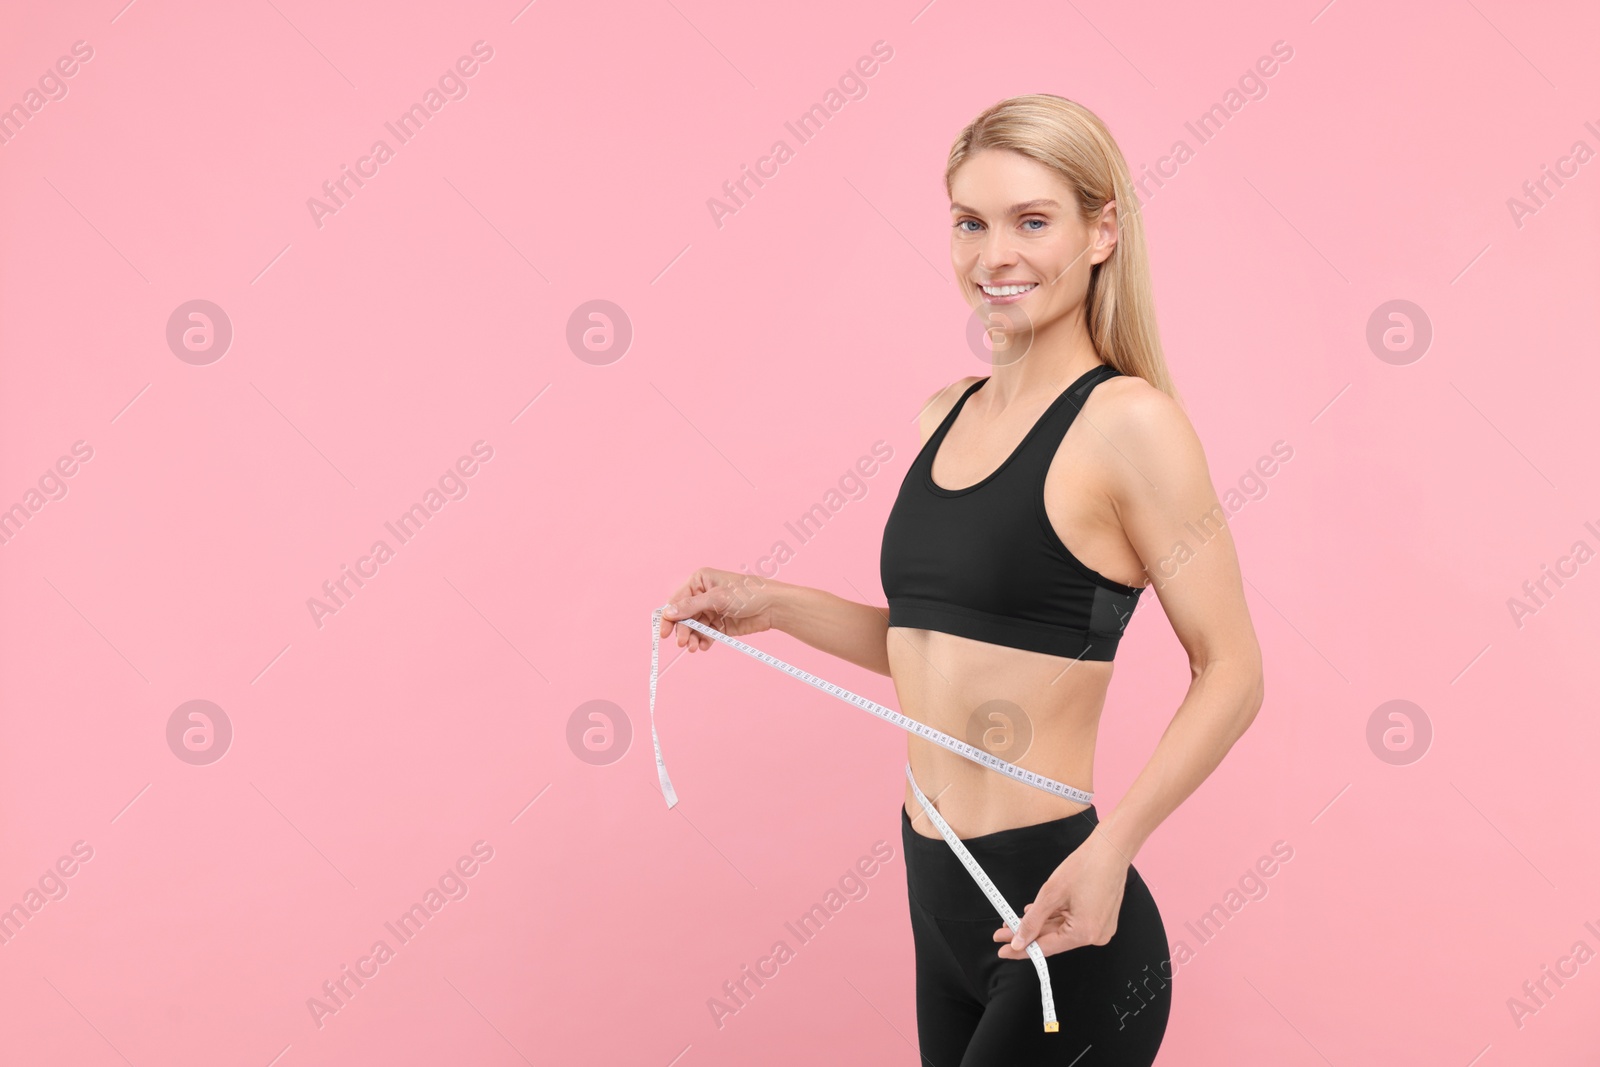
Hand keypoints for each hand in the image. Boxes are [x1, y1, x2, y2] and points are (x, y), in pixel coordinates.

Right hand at [659, 567, 780, 651]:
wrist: (774, 607)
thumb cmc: (748, 593)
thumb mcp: (717, 598)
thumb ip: (691, 606)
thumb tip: (668, 612)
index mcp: (700, 581)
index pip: (677, 600)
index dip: (669, 616)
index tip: (664, 633)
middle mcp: (703, 595)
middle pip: (684, 616)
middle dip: (683, 630)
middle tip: (683, 643)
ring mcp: (711, 610)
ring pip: (694, 627)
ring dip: (692, 638)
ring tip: (694, 647)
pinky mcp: (720, 625)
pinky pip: (705, 634)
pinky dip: (703, 641)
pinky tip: (704, 646)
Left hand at [993, 825, 1131, 958]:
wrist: (1111, 850)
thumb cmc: (1086, 867)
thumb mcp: (1051, 894)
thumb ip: (1032, 921)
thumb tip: (1019, 941)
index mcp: (1085, 933)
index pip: (1046, 948)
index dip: (1022, 950)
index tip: (1004, 950)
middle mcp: (1095, 936)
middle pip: (1053, 940)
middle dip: (1028, 935)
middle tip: (1003, 932)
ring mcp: (1100, 928)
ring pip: (1061, 931)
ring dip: (1039, 926)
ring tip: (1015, 920)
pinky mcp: (1100, 919)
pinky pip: (1072, 924)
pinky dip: (1054, 919)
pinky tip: (1037, 914)